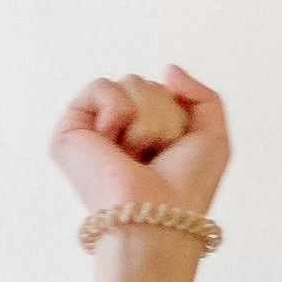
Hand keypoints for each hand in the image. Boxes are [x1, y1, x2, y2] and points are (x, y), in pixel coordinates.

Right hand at [50, 67, 229, 226]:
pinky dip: (120, 112)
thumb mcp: (212, 136)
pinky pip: (102, 87)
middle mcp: (116, 129)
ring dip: (148, 120)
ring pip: (130, 83)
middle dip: (165, 115)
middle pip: (148, 83)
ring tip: (137, 154)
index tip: (174, 151)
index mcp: (145, 132)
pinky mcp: (69, 131)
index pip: (165, 91)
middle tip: (155, 154)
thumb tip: (168, 68)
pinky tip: (115, 143)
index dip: (180, 116)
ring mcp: (92, 129)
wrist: (159, 212)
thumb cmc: (187, 186)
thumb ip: (202, 96)